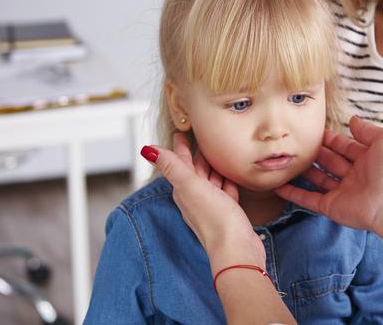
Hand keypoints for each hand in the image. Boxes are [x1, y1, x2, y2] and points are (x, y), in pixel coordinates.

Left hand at [143, 133, 264, 272]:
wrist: (236, 250)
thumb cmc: (215, 220)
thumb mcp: (190, 187)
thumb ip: (171, 166)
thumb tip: (146, 149)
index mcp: (184, 190)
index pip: (180, 162)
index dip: (180, 147)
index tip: (180, 132)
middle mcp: (196, 197)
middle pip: (195, 170)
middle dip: (197, 153)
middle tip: (201, 136)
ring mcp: (212, 206)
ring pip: (210, 180)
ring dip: (212, 166)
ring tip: (218, 152)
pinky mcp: (228, 212)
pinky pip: (225, 190)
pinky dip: (227, 181)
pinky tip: (232, 175)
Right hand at [275, 116, 382, 231]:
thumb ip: (367, 129)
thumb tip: (352, 119)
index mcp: (368, 159)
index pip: (344, 146)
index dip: (331, 138)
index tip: (315, 130)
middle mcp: (354, 175)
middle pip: (330, 161)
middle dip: (316, 152)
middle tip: (298, 142)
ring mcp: (342, 192)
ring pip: (319, 179)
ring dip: (305, 170)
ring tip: (288, 158)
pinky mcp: (331, 206)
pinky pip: (309, 199)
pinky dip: (294, 193)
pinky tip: (279, 185)